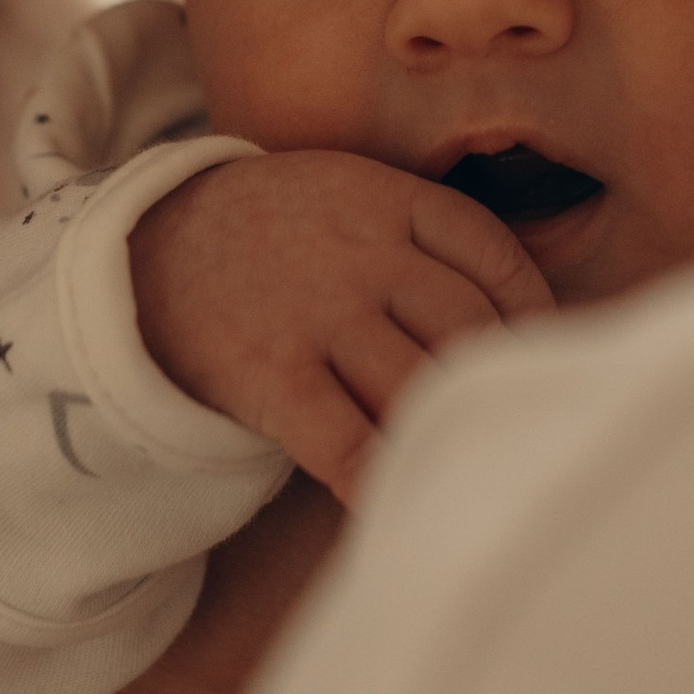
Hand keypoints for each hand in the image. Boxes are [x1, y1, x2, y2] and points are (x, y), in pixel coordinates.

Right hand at [129, 150, 554, 501]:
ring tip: (475, 463)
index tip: (551, 351)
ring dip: (449, 428)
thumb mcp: (346, 191)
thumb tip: (522, 314)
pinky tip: (404, 501)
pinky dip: (383, 478)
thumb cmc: (270, 230)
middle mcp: (362, 254)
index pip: (491, 252)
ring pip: (417, 384)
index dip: (533, 309)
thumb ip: (422, 234)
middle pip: (465, 325)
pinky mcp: (270, 373)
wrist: (142, 241)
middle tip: (526, 421)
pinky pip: (345, 441)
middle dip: (500, 377)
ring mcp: (316, 314)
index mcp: (388, 199)